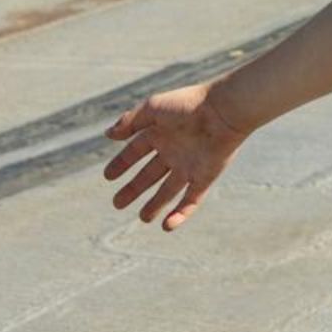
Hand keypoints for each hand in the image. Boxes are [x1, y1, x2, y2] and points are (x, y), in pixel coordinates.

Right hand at [103, 81, 247, 232]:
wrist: (224, 111)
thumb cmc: (188, 105)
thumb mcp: (153, 108)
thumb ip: (130, 121)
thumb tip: (108, 134)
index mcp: (160, 132)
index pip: (135, 151)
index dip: (122, 163)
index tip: (108, 177)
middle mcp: (173, 151)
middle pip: (149, 174)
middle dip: (134, 189)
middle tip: (117, 204)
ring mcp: (189, 165)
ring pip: (169, 190)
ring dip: (155, 205)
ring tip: (143, 218)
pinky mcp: (205, 177)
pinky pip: (191, 200)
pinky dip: (180, 214)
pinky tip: (167, 226)